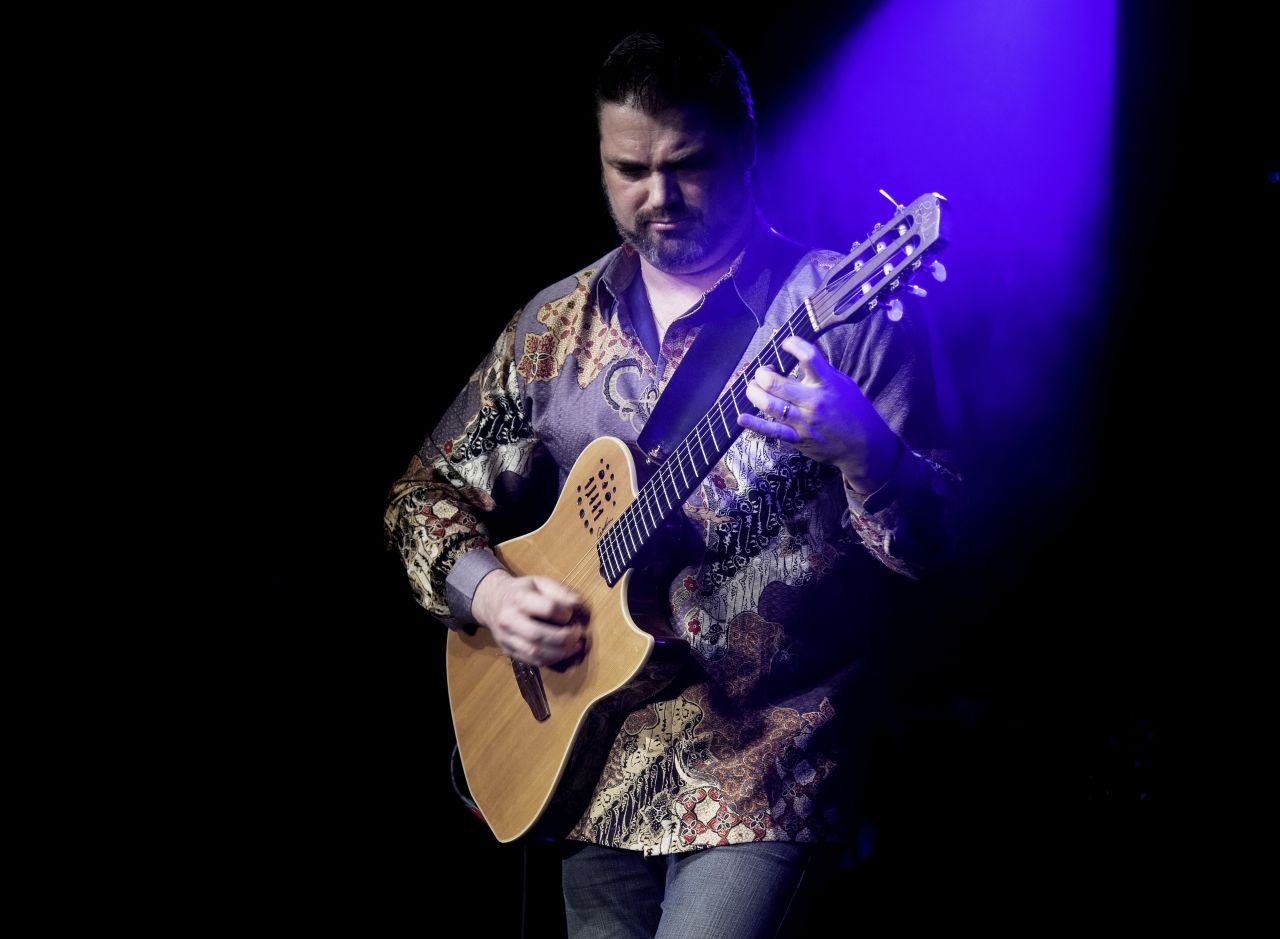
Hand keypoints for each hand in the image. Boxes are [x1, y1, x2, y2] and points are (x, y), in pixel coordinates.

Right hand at [471, 569, 587, 666]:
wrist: (492, 601)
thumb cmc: (521, 590)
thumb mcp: (540, 582)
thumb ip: (560, 591)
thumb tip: (577, 604)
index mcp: (518, 597)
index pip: (547, 608)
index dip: (564, 613)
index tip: (570, 614)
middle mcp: (508, 618)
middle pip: (538, 634)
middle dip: (563, 639)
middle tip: (578, 637)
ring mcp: (506, 636)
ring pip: (533, 652)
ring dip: (559, 653)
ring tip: (574, 648)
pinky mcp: (507, 650)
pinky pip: (530, 661)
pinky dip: (549, 660)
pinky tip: (561, 654)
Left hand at [738, 336, 901, 491]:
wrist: (864, 445)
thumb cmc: (854, 411)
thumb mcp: (844, 385)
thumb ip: (823, 372)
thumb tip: (801, 356)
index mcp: (828, 384)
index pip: (808, 357)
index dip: (793, 344)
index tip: (786, 343)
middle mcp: (814, 402)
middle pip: (777, 383)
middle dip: (762, 374)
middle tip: (763, 372)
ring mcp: (804, 422)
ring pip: (770, 405)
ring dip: (755, 393)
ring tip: (753, 387)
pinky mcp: (798, 439)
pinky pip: (772, 431)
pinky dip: (755, 424)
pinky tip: (742, 417)